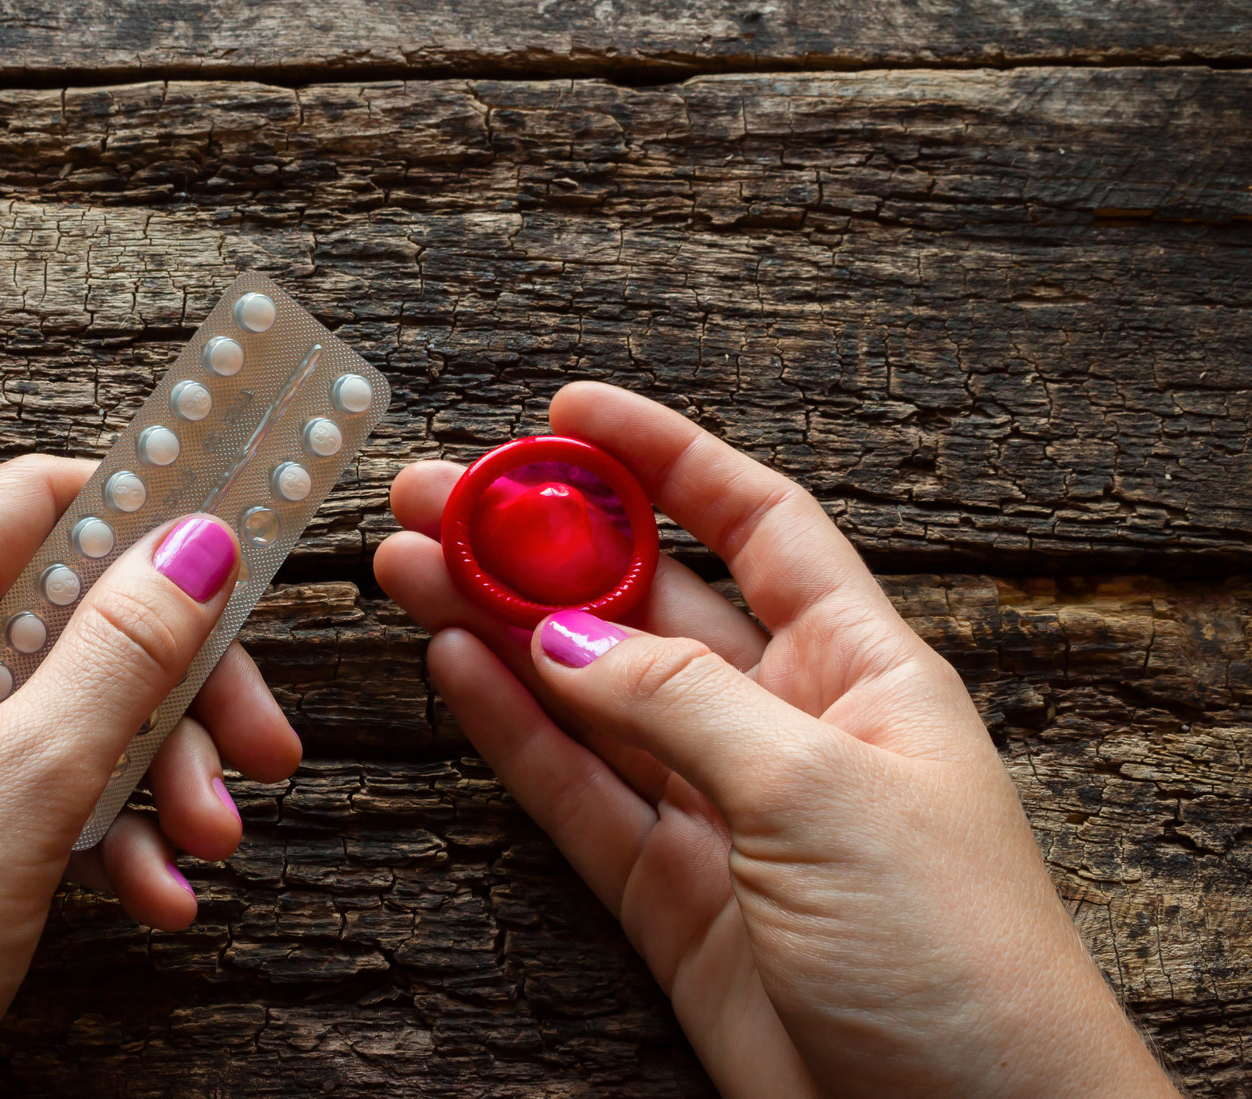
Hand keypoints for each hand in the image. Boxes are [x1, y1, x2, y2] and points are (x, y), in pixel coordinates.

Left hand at [0, 456, 301, 1098]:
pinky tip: (149, 897)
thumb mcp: (23, 785)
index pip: (37, 502)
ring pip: (60, 711)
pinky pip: (23, 788)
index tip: (241, 559)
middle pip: (70, 617)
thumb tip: (195, 543)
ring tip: (205, 850)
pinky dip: (95, 831)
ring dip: (152, 774)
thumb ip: (122, 654)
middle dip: (177, 689)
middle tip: (259, 750)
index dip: (148, 517)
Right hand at [374, 382, 1177, 1098]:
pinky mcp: (668, 891)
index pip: (752, 520)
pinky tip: (452, 667)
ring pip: (589, 691)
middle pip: (644, 601)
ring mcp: (718, 806)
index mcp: (859, 666)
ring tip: (408, 568)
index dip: (662, 457)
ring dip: (499, 627)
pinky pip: (574, 789)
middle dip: (540, 544)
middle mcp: (783, 721)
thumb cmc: (956, 954)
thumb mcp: (820, 791)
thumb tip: (560, 639)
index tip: (568, 411)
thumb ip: (680, 702)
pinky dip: (511, 730)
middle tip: (435, 496)